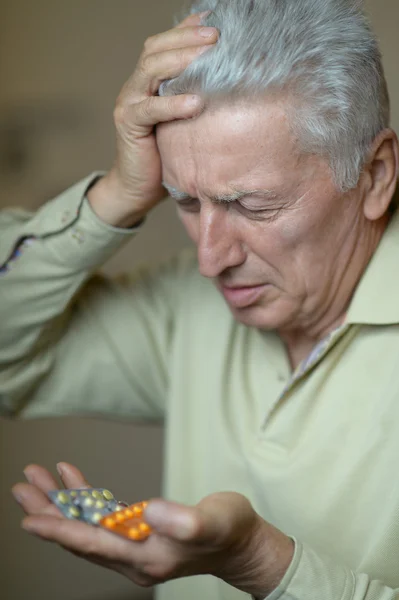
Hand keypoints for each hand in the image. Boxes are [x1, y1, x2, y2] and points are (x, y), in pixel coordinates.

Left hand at [12, 462, 293, 594]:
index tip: (29, 518)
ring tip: (39, 481)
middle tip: (23, 488)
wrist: (242, 545)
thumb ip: (183, 521)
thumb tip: (149, 510)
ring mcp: (134, 547)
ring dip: (62, 504)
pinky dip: (87, 500)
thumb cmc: (231, 531)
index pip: (94, 543)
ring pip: (87, 527)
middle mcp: (134, 557)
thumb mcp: (213, 522)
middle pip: (81, 536)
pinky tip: (75, 482)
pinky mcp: (140, 534)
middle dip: (49, 513)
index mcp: (147, 557)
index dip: (60, 529)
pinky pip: (103, 519)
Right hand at [89, 12, 218, 227]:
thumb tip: (229, 82)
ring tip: (208, 57)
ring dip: (181, 60)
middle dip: (187, 38)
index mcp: (148, 81)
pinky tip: (195, 102)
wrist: (139, 188)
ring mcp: (128, 103)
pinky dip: (172, 104)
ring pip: (150, 70)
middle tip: (217, 35)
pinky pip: (149, 110)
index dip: (186, 29)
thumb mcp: (185, 121)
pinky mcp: (128, 125)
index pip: (164, 44)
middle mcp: (135, 86)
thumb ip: (196, 97)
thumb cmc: (167, 154)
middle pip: (156, 49)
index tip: (216, 21)